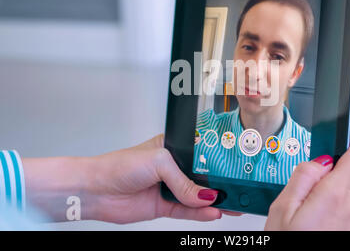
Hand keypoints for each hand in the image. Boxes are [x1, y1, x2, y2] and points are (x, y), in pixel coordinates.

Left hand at [24, 135, 237, 222]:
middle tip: (241, 189)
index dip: (220, 160)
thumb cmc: (121, 165)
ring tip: (234, 204)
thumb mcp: (159, 162)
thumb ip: (184, 180)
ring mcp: (170, 188)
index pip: (203, 153)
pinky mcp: (165, 207)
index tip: (237, 166)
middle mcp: (174, 168)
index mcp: (174, 148)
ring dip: (214, 201)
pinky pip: (188, 211)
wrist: (97, 190)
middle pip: (203, 176)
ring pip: (198, 196)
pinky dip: (201, 213)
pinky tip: (214, 213)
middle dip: (221, 183)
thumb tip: (207, 197)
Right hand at [265, 138, 349, 230]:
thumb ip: (303, 176)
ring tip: (312, 209)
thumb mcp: (282, 207)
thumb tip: (319, 161)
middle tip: (314, 183)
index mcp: (334, 197)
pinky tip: (320, 222)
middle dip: (338, 171)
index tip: (343, 142)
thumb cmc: (287, 244)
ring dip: (338, 192)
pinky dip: (340, 210)